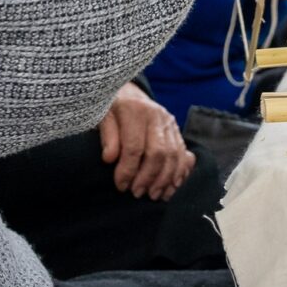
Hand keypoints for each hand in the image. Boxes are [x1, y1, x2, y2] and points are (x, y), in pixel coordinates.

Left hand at [98, 82, 194, 201]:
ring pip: (174, 155)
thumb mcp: (102, 116)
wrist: (129, 92)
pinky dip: (180, 173)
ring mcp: (170, 122)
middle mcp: (157, 115)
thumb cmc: (112, 108)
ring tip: (153, 195)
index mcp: (135, 110)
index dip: (128, 170)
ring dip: (165, 179)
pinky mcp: (177, 130)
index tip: (121, 185)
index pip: (134, 146)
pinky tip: (171, 187)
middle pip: (158, 152)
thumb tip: (110, 159)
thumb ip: (107, 136)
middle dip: (148, 177)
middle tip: (137, 193)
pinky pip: (183, 154)